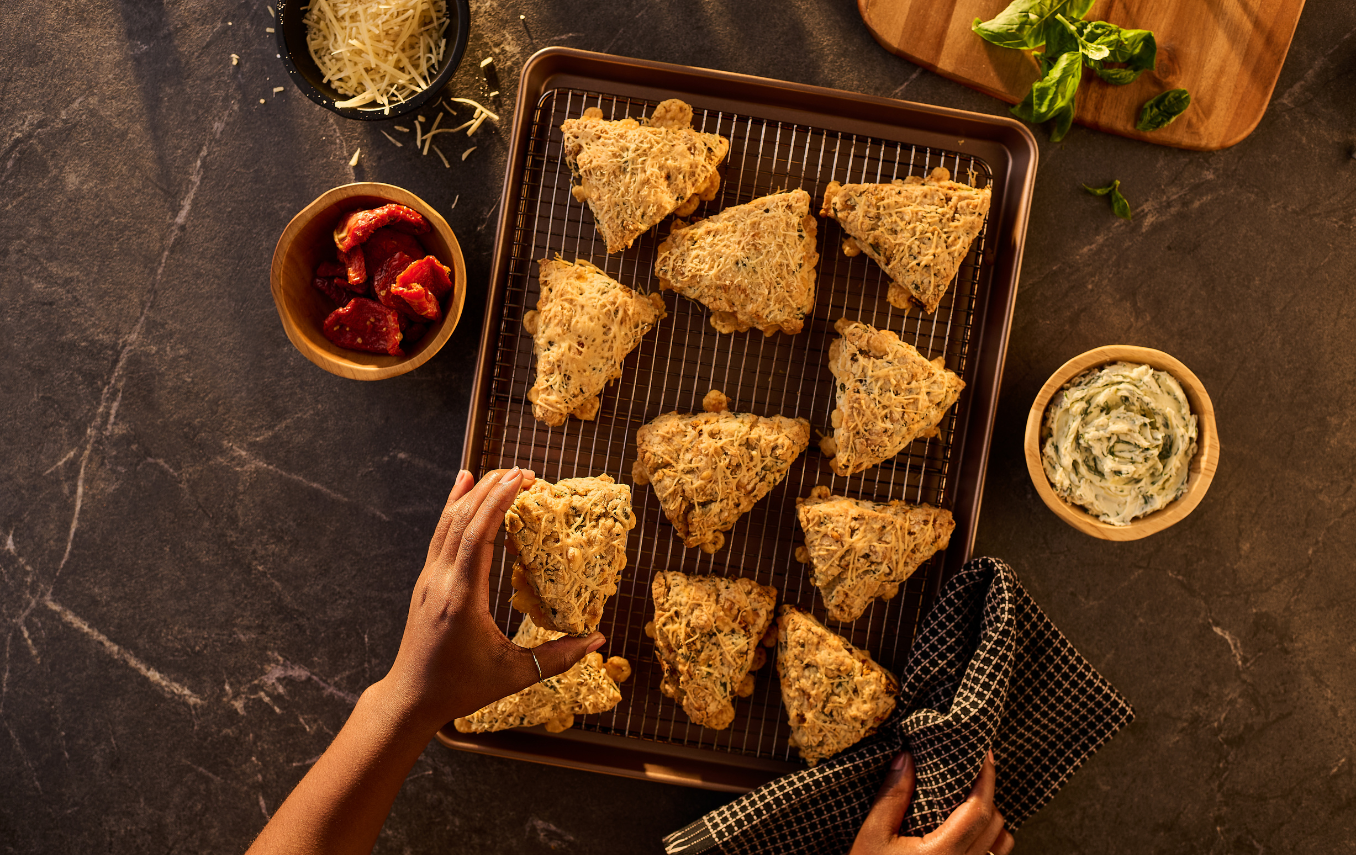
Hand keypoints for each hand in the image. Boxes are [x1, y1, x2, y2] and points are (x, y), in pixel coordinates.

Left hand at [379, 467, 605, 731]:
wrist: (411, 697)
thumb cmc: (461, 688)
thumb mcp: (514, 675)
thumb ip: (557, 658)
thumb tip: (596, 640)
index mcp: (462, 599)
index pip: (479, 537)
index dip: (498, 503)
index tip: (521, 479)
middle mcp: (441, 581)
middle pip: (463, 520)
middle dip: (492, 490)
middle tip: (523, 472)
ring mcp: (429, 579)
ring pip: (448, 523)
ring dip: (473, 494)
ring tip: (498, 472)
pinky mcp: (426, 581)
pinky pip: (441, 534)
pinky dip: (453, 507)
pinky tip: (462, 487)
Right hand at [850, 750, 1014, 854]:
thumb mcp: (873, 835)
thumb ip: (892, 796)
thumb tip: (906, 757)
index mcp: (942, 854)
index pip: (980, 810)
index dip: (987, 778)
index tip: (985, 755)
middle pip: (995, 824)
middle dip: (988, 794)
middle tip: (973, 772)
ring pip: (1002, 845)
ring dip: (992, 820)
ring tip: (971, 801)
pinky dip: (989, 841)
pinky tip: (967, 830)